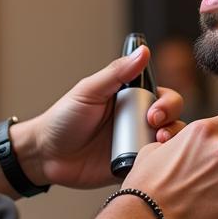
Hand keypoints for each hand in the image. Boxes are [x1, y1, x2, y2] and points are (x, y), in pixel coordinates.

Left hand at [14, 46, 183, 189]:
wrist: (46, 155)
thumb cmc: (63, 118)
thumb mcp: (89, 91)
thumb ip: (116, 73)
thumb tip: (143, 51)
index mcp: (130, 99)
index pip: (163, 96)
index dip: (167, 103)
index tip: (155, 111)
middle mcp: (137, 121)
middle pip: (172, 120)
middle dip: (171, 123)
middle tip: (155, 128)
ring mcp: (135, 144)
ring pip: (168, 145)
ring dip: (170, 145)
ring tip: (157, 146)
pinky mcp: (130, 166)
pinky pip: (153, 167)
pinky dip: (158, 166)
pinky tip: (151, 165)